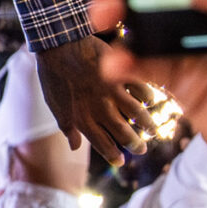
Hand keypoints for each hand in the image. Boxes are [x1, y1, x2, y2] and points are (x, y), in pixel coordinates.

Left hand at [35, 34, 155, 163]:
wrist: (58, 45)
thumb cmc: (53, 75)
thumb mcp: (55, 104)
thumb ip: (67, 127)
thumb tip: (74, 147)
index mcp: (83, 118)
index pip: (101, 143)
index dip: (112, 154)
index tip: (120, 162)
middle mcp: (100, 109)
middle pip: (123, 133)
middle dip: (135, 144)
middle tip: (142, 150)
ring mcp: (112, 92)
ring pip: (137, 114)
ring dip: (147, 124)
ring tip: (153, 131)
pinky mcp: (121, 75)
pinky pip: (141, 89)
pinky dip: (148, 96)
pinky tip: (150, 101)